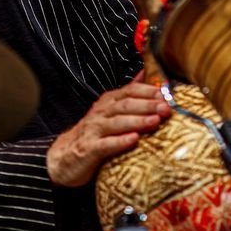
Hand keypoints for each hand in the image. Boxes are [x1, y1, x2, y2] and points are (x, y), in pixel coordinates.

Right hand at [46, 74, 171, 187]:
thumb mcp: (109, 111)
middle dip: (147, 105)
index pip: (129, 91)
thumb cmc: (93, 134)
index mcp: (107, 103)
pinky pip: (105, 144)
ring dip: (137, 121)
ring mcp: (93, 130)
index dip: (148, 91)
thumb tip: (144, 73)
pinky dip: (119, 142)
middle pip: (125, 105)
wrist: (63, 157)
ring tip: (155, 121)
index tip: (166, 94)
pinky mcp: (88, 149)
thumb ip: (127, 94)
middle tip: (166, 108)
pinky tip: (134, 140)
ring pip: (116, 123)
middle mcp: (100, 113)